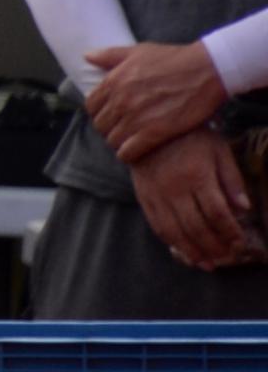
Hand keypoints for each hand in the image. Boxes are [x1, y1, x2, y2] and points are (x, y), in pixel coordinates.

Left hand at [89, 41, 232, 165]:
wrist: (205, 71)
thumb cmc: (173, 59)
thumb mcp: (137, 51)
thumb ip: (109, 55)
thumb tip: (87, 56)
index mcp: (113, 81)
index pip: (91, 106)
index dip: (98, 112)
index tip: (109, 115)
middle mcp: (120, 101)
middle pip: (100, 125)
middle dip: (108, 128)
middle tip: (120, 130)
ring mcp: (136, 118)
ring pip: (113, 140)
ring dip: (118, 143)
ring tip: (129, 141)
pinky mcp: (155, 133)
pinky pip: (129, 151)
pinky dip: (129, 154)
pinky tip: (136, 152)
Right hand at [130, 126, 256, 269]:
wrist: (147, 124)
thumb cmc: (190, 137)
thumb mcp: (218, 150)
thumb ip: (232, 179)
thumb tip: (245, 208)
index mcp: (197, 175)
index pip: (217, 213)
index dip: (231, 233)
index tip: (240, 243)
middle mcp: (174, 187)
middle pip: (197, 227)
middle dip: (214, 247)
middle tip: (226, 257)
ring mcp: (156, 193)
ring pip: (176, 231)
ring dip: (193, 251)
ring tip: (207, 264)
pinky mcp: (143, 196)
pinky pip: (157, 225)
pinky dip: (172, 243)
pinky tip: (184, 252)